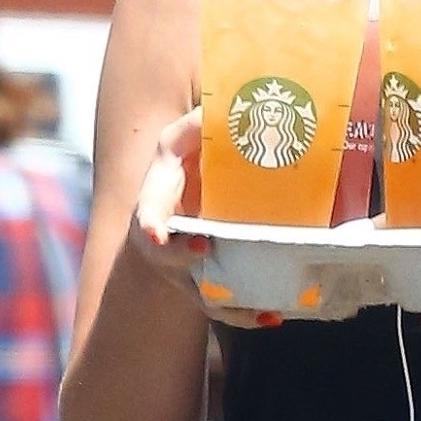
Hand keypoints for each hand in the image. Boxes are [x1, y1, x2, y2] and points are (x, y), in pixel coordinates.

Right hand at [124, 106, 275, 332]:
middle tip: (207, 251)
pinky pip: (224, 305)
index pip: (148, 210)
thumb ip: (199, 122)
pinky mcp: (209, 281)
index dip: (151, 224)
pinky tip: (271, 315)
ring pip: (200, 290)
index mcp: (158, 194)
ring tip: (259, 306)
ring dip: (226, 300)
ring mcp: (187, 263)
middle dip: (184, 259)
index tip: (156, 236)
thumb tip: (225, 105)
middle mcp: (167, 234)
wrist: (192, 200)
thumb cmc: (190, 161)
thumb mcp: (186, 137)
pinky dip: (246, 314)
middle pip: (170, 257)